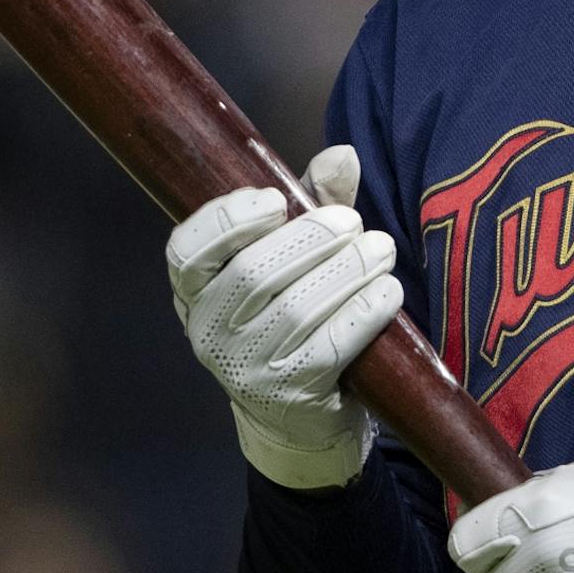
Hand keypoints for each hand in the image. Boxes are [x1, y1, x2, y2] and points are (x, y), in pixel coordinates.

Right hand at [164, 146, 402, 489]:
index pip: (186, 251)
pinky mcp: (291, 397)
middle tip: (353, 222)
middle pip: (254, 273)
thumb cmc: (288, 315)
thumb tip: (342, 155)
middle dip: (312, 238)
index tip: (276, 200)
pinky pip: (331, 346)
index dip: (228, 220)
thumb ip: (309, 203)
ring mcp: (246, 370)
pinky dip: (364, 311)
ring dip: (349, 270)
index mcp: (194, 290)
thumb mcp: (291, 257)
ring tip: (381, 250)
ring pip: (298, 308)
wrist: (296, 417)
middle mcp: (208, 332)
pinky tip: (386, 291)